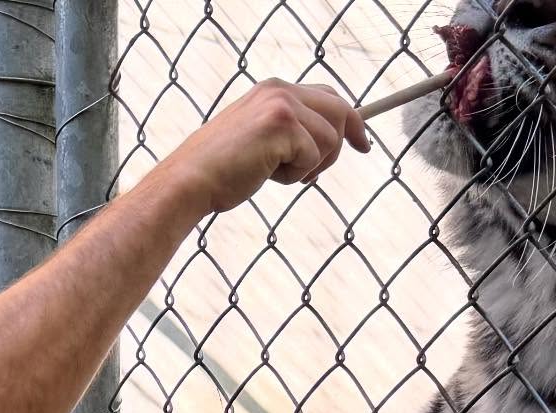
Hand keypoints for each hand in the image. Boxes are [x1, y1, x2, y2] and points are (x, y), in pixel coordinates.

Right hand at [167, 78, 369, 215]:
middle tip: (309, 174)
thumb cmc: (222, 170)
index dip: (351, 121)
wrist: (192, 179)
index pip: (329, 96)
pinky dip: (294, 175)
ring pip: (329, 139)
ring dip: (308, 167)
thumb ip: (290, 133)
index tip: (363, 144)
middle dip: (335, 149)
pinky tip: (266, 174)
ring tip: (273, 172)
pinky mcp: (282, 126)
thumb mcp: (261, 142)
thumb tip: (327, 144)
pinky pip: (313, 156)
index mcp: (275, 90)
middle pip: (340, 112)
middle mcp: (281, 90)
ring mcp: (282, 105)